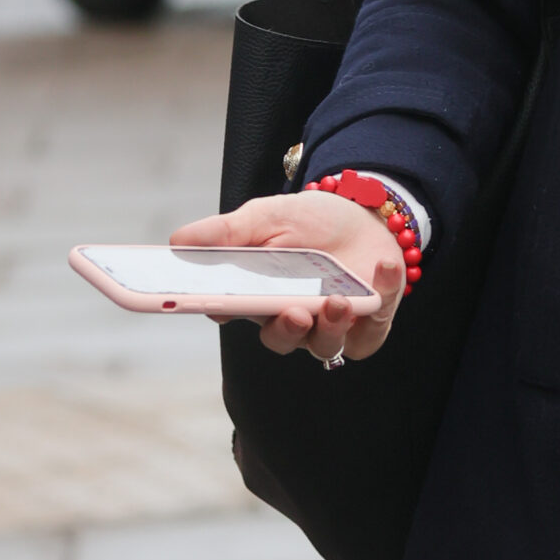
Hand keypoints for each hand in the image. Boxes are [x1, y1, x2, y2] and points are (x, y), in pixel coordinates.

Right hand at [172, 192, 405, 361]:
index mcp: (257, 296)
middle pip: (280, 339)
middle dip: (285, 330)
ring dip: (331, 327)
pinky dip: (382, 295)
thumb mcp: (266, 217)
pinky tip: (382, 267)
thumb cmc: (310, 221)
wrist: (364, 213)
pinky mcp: (370, 325)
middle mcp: (292, 318)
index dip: (222, 311)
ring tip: (338, 302)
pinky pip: (373, 327)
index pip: (232, 312)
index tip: (216, 303)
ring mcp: (331, 326)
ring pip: (325, 345)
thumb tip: (177, 242)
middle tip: (293, 313)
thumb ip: (227, 232)